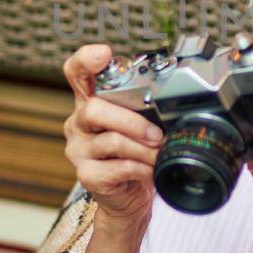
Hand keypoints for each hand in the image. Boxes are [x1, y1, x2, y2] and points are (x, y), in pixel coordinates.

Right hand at [62, 44, 160, 226]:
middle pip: (94, 109)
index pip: (77, 72)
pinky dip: (141, 168)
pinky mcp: (87, 175)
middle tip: (157, 134)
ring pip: (110, 140)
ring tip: (159, 154)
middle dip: (131, 120)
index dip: (86, 60)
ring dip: (143, 148)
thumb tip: (176, 98)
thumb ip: (146, 108)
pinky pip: (117, 167)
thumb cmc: (136, 155)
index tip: (104, 54)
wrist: (129, 198)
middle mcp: (79, 123)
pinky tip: (150, 170)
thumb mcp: (141, 125)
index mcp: (90, 102)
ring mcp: (79, 150)